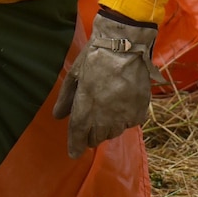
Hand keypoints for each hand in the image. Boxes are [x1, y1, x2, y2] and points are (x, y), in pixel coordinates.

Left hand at [53, 10, 155, 156]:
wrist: (125, 44)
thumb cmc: (95, 56)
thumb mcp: (74, 74)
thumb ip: (66, 98)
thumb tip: (58, 116)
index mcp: (86, 108)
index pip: (78, 136)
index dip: (75, 146)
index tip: (73, 152)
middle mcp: (105, 116)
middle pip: (96, 138)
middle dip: (90, 135)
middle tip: (90, 125)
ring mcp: (124, 115)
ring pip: (113, 133)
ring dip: (107, 128)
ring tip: (106, 114)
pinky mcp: (139, 111)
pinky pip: (129, 124)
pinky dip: (124, 120)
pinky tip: (121, 107)